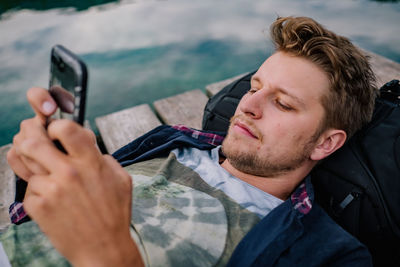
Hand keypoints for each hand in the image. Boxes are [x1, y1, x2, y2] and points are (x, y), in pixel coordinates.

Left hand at [7, 88, 143, 265]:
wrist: (103, 247)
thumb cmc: (114, 214)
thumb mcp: (122, 179)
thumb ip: (105, 159)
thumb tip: (92, 148)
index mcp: (91, 162)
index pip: (65, 128)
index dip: (56, 126)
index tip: (56, 132)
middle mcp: (69, 172)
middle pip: (33, 141)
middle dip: (30, 138)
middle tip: (34, 141)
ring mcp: (51, 190)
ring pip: (27, 165)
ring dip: (34, 166)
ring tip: (47, 173)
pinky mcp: (39, 207)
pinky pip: (29, 189)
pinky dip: (37, 191)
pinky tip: (51, 198)